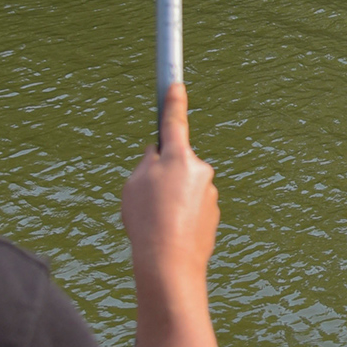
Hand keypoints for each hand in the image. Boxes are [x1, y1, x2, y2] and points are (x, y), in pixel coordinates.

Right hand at [121, 84, 219, 294]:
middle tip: (145, 197)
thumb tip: (158, 155)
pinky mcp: (212, 217)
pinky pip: (190, 209)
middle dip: (162, 173)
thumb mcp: (134, 183)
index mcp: (180, 156)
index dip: (173, 100)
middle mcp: (200, 170)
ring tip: (154, 221)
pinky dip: (178, 217)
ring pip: (183, 188)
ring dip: (169, 198)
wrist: (170, 264)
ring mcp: (209, 195)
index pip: (174, 121)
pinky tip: (167, 234)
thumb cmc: (148, 220)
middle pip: (177, 162)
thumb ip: (147, 163)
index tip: (175, 83)